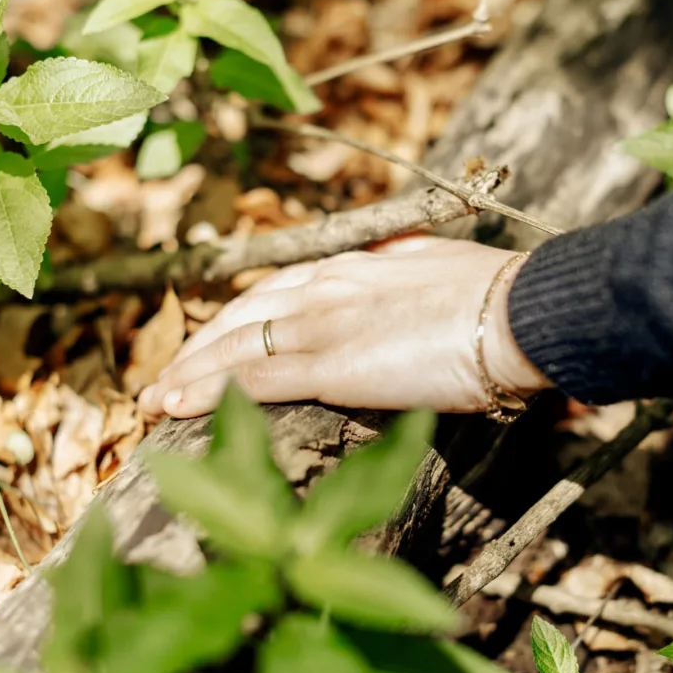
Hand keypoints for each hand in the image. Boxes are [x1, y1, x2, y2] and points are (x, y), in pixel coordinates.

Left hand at [138, 235, 551, 418]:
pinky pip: (252, 379)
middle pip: (242, 312)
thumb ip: (409, 269)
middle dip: (199, 344)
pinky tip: (173, 407)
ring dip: (187, 372)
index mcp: (356, 266)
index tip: (216, 337)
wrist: (517, 311)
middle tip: (168, 372)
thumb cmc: (497, 295)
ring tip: (154, 398)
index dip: (239, 316)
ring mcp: (325, 324)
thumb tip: (405, 269)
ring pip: (235, 346)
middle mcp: (328, 287)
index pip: (278, 289)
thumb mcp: (442, 267)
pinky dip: (205, 393)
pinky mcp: (332, 364)